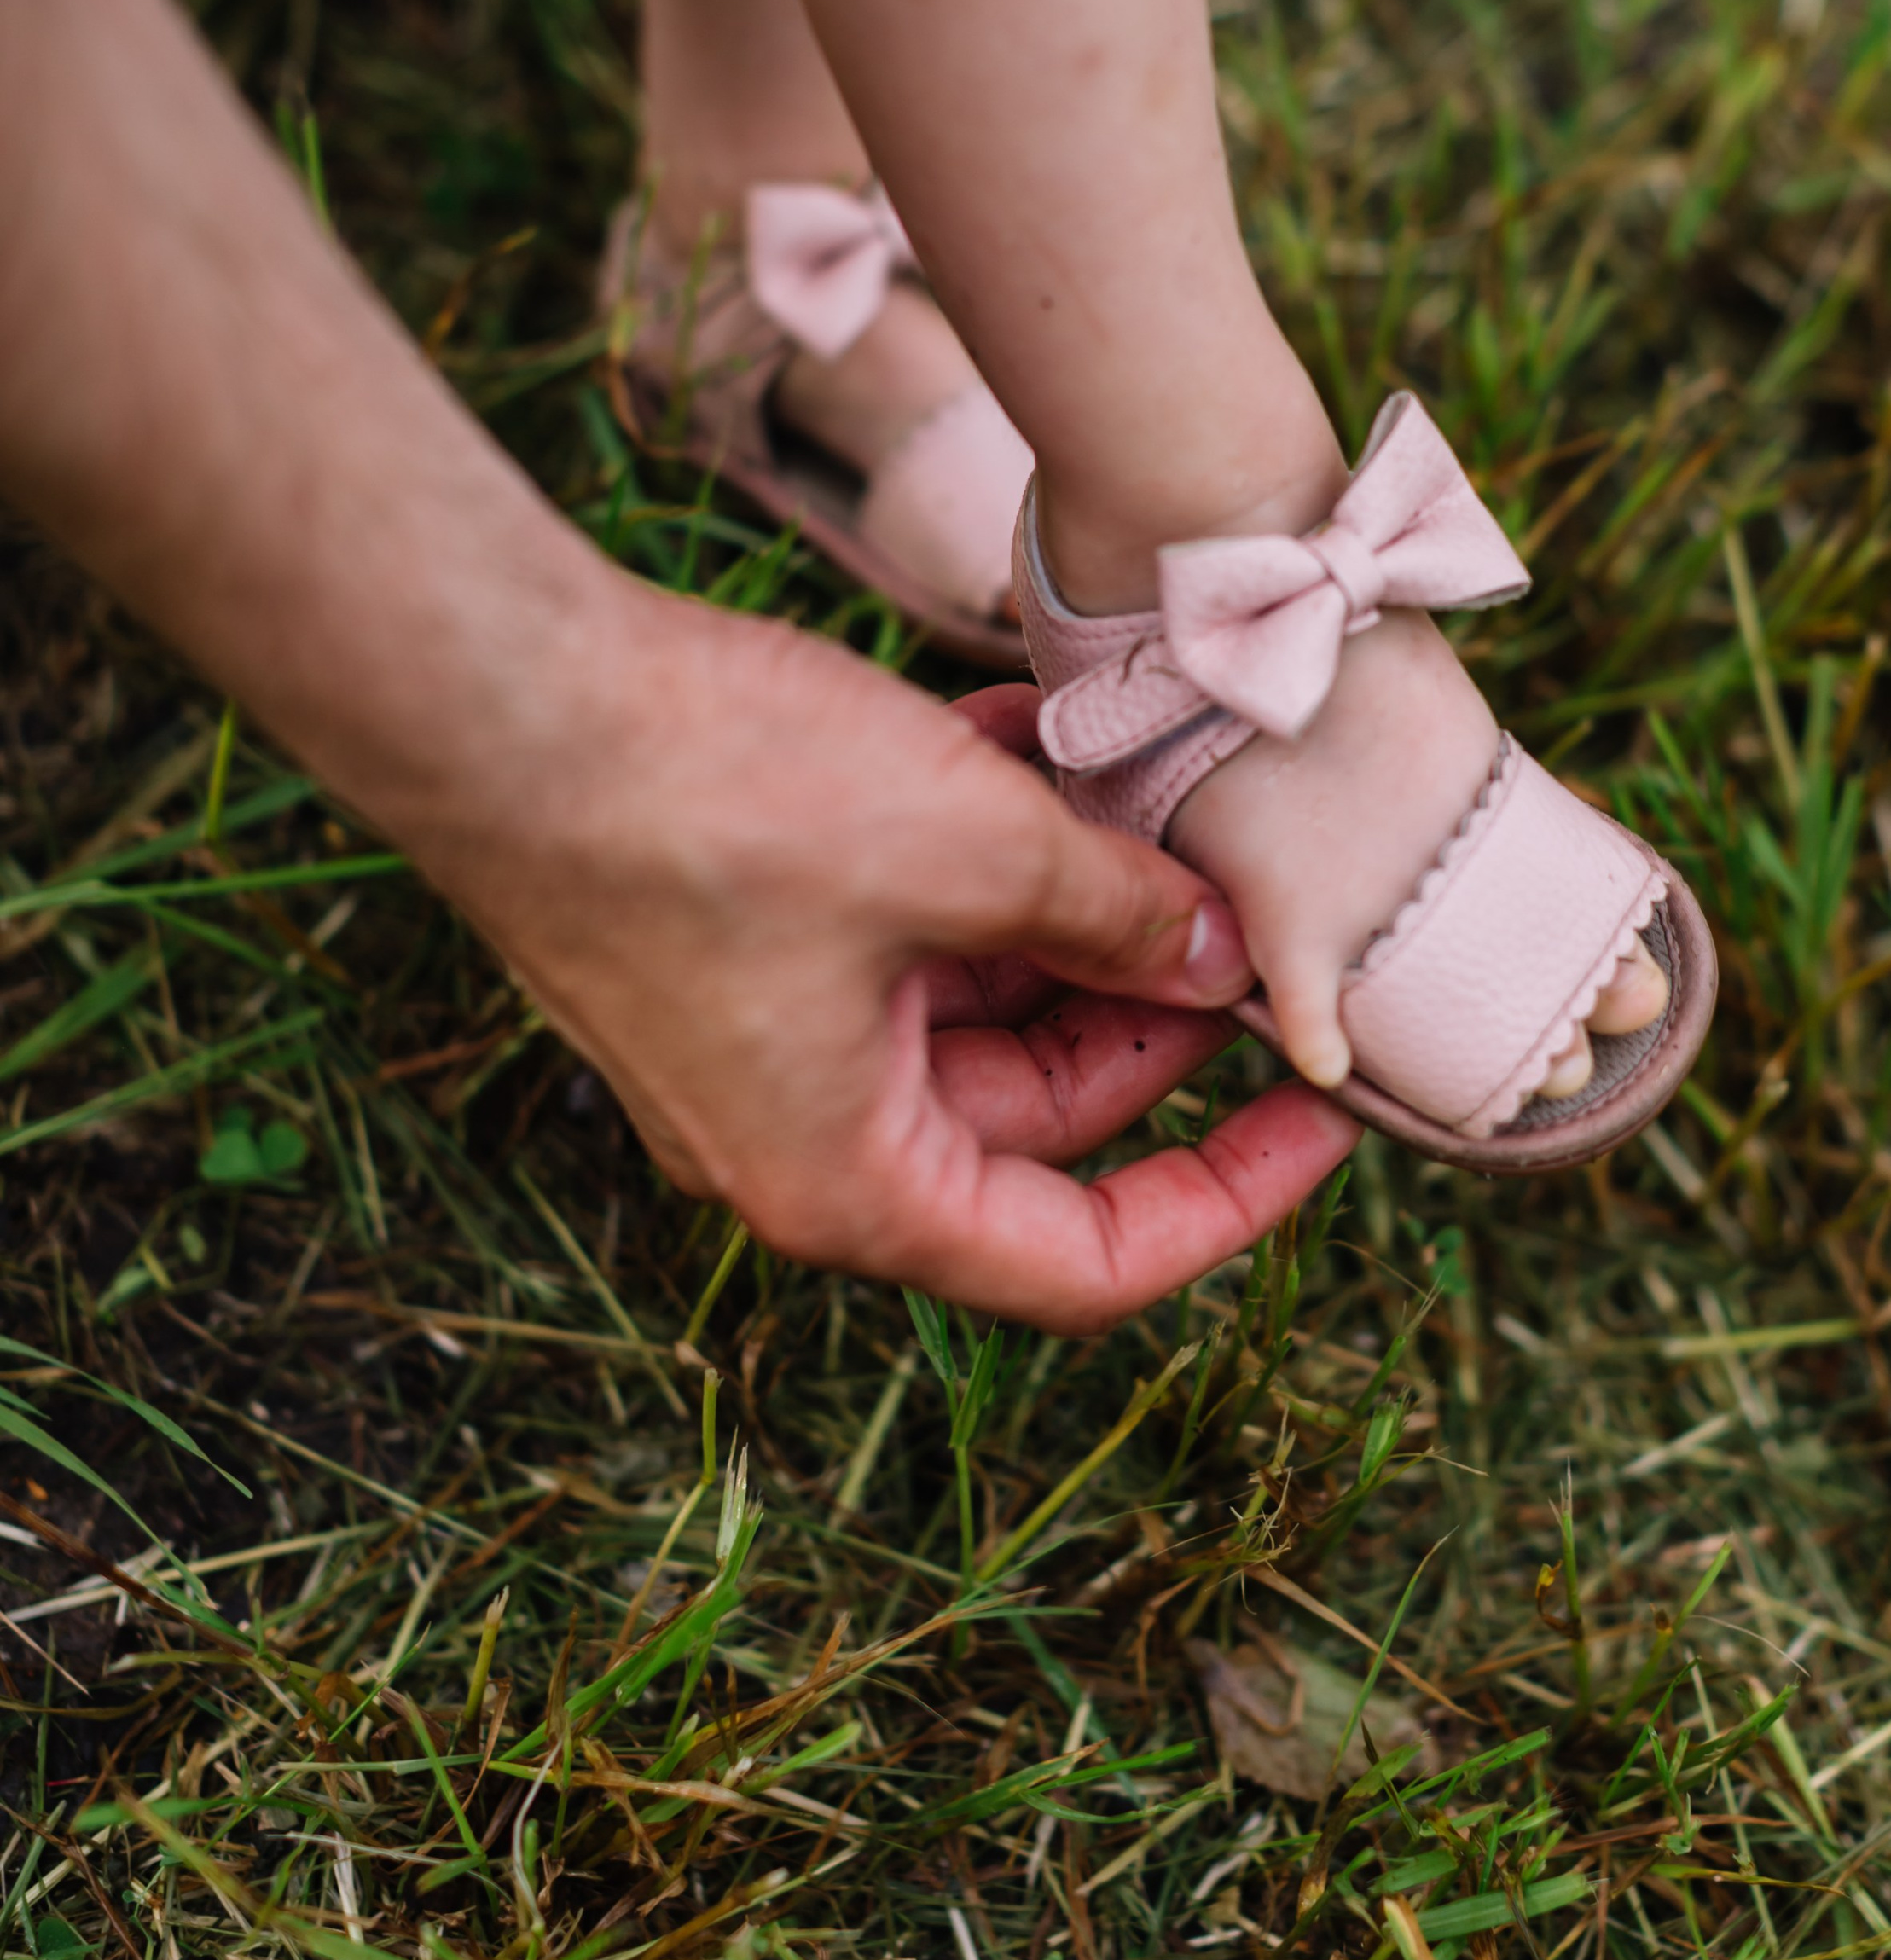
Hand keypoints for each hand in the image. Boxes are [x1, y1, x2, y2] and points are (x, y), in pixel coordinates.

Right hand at [434, 582, 1354, 1327]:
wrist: (497, 695)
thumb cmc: (714, 799)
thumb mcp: (969, 849)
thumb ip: (1111, 914)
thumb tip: (1215, 957)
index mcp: (854, 1183)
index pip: (1082, 1264)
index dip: (1226, 1202)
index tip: (1324, 1120)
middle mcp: (801, 1136)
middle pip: (1036, 1119)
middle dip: (1150, 1005)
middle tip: (1248, 904)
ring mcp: (758, 1037)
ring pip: (969, 1004)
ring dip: (1062, 907)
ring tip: (1146, 797)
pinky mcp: (730, 940)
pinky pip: (894, 927)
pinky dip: (969, 850)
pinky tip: (1029, 738)